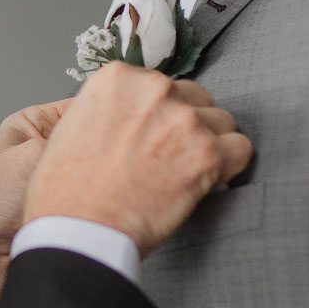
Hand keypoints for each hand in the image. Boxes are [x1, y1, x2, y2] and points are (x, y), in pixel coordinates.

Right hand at [24, 63, 251, 255]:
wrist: (79, 229)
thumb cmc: (68, 190)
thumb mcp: (72, 126)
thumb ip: (112, 108)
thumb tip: (137, 114)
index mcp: (119, 78)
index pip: (161, 85)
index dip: (159, 115)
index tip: (151, 138)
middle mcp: (154, 89)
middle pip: (194, 98)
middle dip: (186, 126)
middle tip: (166, 159)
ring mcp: (183, 120)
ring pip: (221, 122)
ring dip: (207, 146)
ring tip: (182, 174)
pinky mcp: (206, 154)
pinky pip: (240, 149)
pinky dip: (228, 167)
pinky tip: (204, 183)